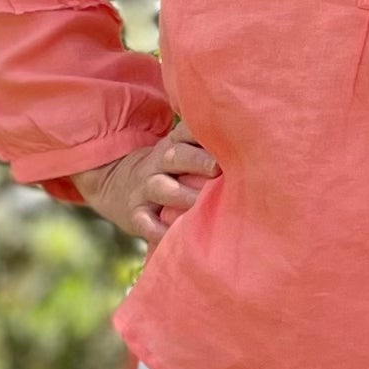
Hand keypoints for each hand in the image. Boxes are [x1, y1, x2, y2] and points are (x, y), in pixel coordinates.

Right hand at [75, 129, 216, 246]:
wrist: (115, 183)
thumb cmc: (168, 168)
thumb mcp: (179, 149)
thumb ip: (207, 145)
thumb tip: (253, 140)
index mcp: (173, 144)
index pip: (186, 132)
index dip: (203, 132)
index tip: (228, 134)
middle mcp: (159, 163)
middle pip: (175, 156)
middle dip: (197, 160)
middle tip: (217, 168)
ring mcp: (145, 188)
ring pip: (161, 187)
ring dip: (181, 195)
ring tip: (202, 204)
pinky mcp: (135, 213)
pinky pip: (145, 221)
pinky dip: (157, 230)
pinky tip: (174, 236)